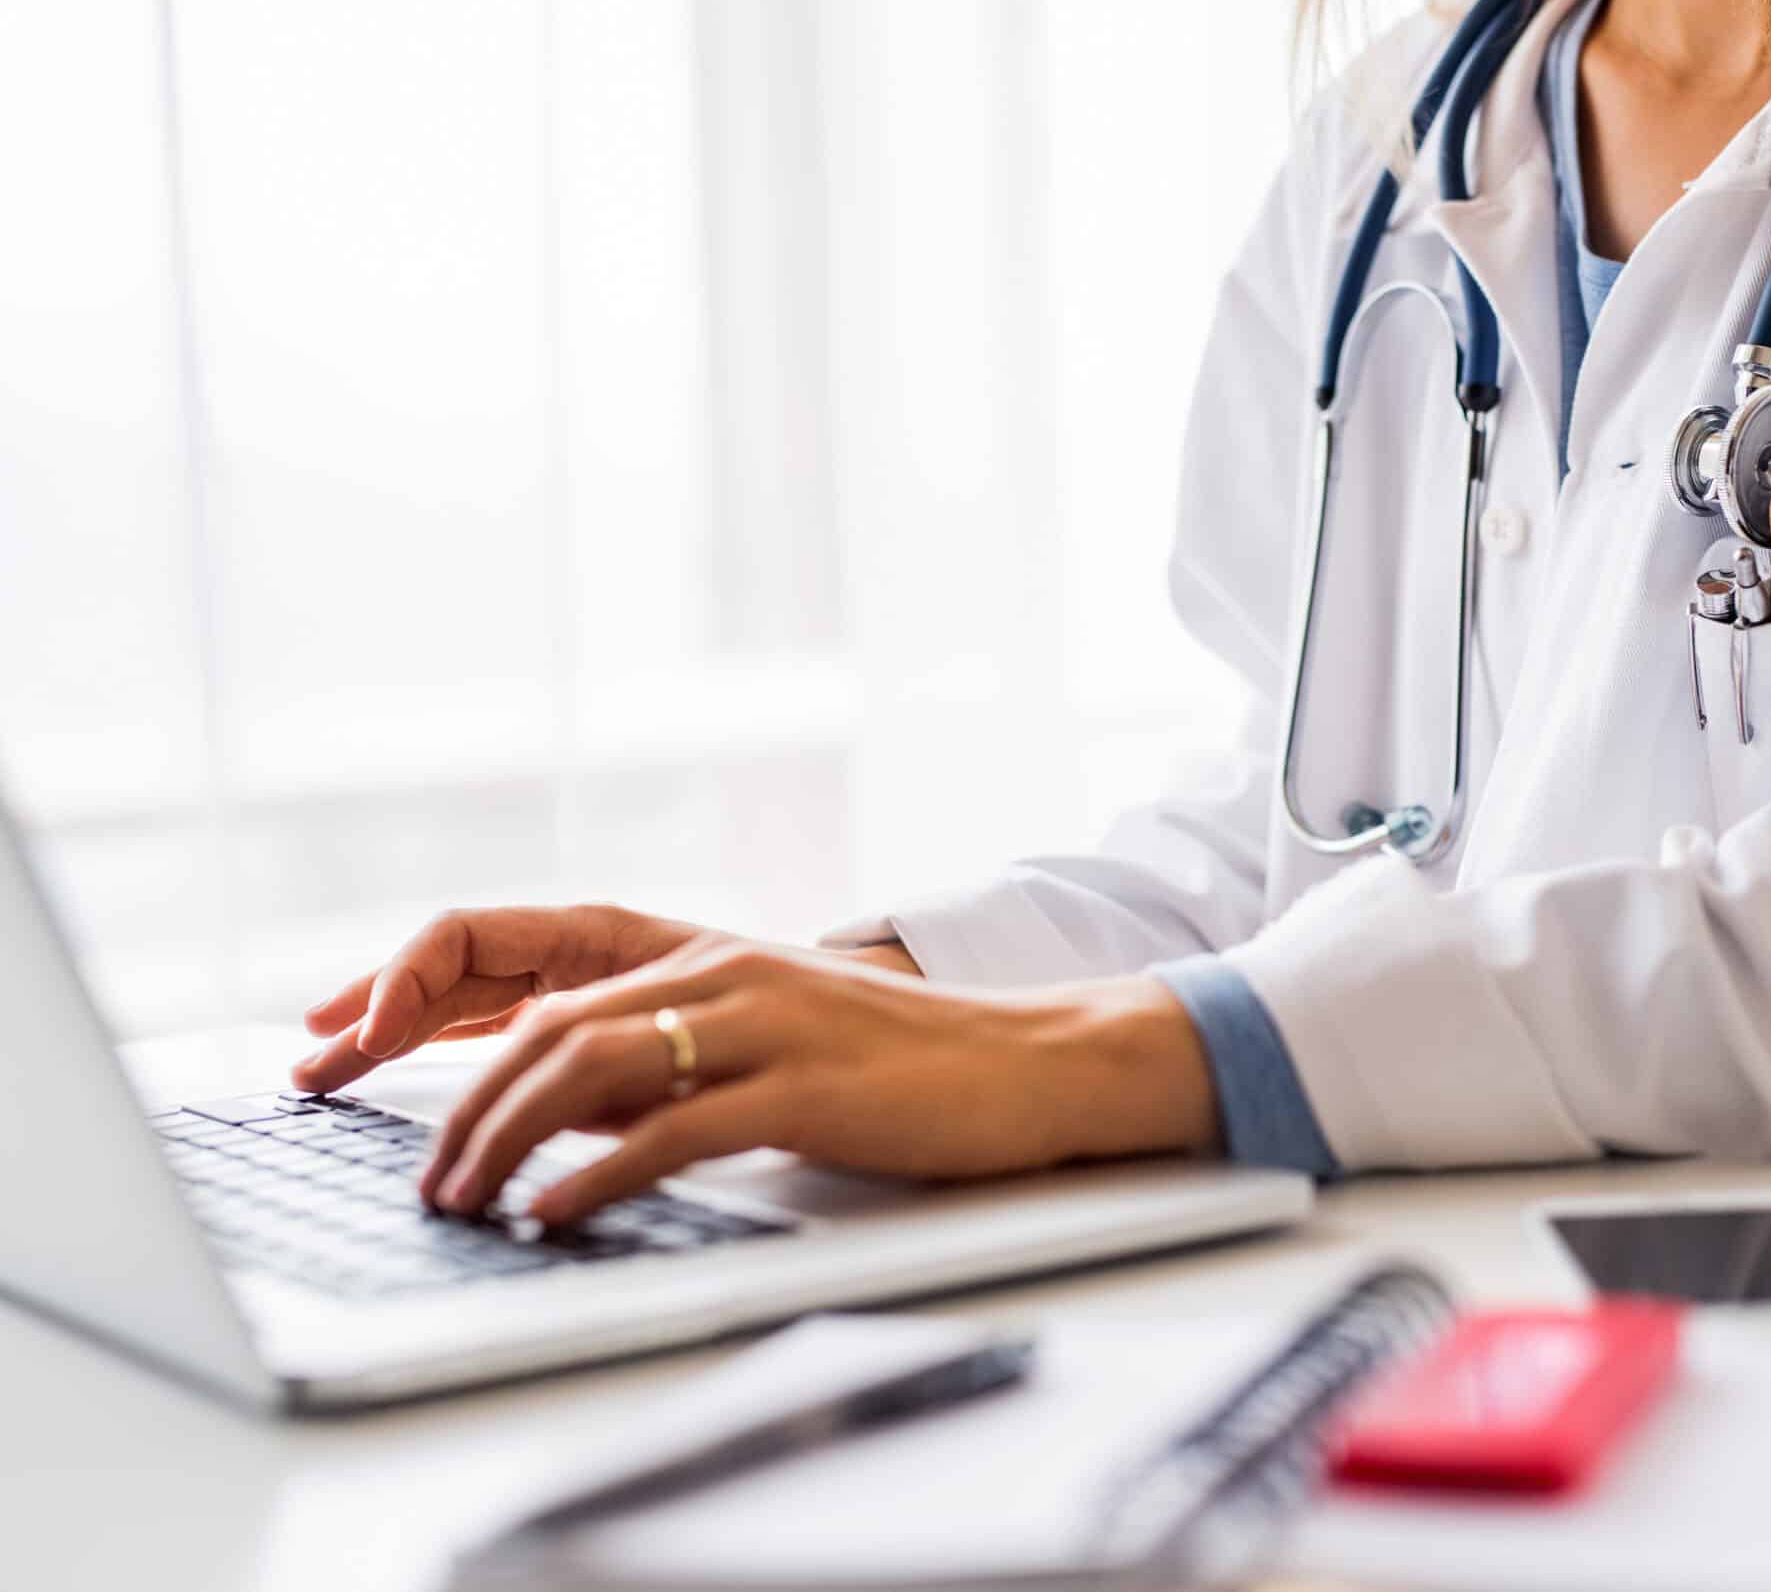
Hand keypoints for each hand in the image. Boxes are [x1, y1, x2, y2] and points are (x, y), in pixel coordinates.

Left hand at [407, 935, 1213, 1223]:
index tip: (346, 1042)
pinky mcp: (804, 1086)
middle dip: (454, 1101)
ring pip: (590, 1063)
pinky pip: (673, 1129)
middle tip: (419, 1177)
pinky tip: (554, 1213)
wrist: (1029, 1063)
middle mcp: (721, 968)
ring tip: (462, 1201)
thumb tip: (550, 1101)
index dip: (425, 999)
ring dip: (503, 1138)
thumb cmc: (896, 1065)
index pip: (531, 962)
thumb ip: (665, 1052)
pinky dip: (595, 1174)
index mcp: (702, 951)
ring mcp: (763, 1021)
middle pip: (544, 1021)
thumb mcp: (766, 1037)